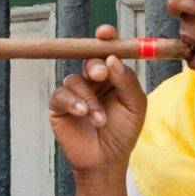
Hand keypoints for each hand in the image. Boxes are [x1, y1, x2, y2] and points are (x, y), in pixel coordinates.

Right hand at [49, 25, 146, 177]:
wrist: (106, 161)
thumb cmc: (123, 134)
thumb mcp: (135, 106)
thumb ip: (127, 81)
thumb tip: (113, 58)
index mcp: (113, 77)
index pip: (108, 51)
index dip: (106, 39)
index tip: (105, 34)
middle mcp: (93, 81)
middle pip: (88, 60)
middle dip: (94, 65)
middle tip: (101, 74)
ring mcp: (75, 92)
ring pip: (75, 79)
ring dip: (88, 98)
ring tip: (99, 119)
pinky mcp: (60, 106)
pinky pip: (61, 94)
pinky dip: (73, 102)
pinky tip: (83, 114)